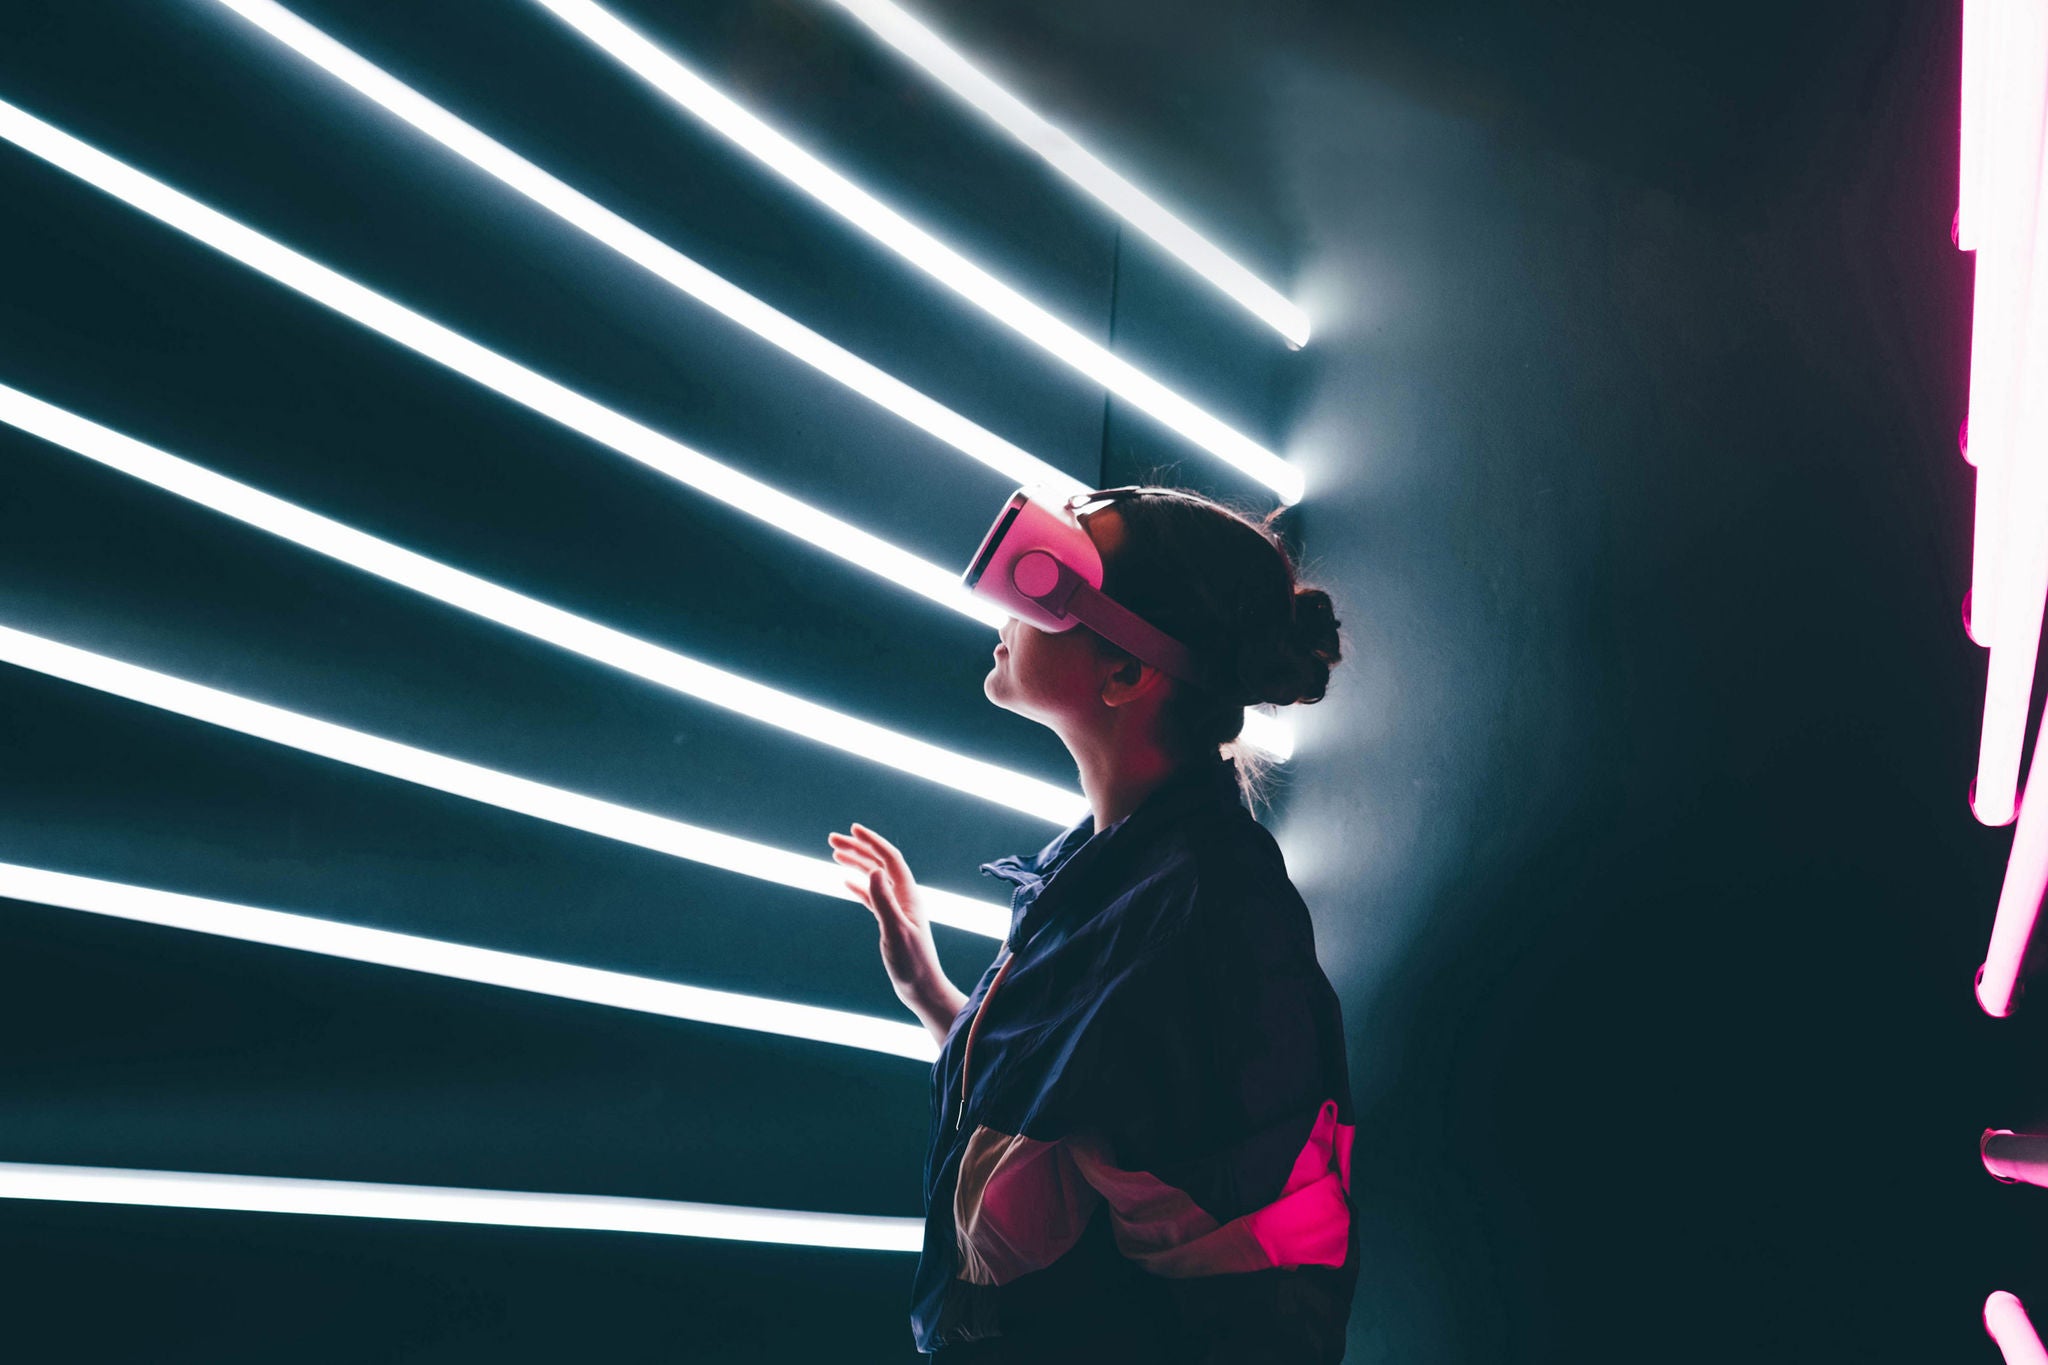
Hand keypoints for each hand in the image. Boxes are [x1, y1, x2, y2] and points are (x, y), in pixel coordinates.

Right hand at [829, 822, 948, 1018]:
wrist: (921, 987)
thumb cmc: (911, 963)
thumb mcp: (895, 931)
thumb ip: (883, 901)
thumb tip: (873, 869)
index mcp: (908, 894)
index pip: (889, 858)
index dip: (871, 841)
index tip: (852, 828)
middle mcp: (904, 896)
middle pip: (879, 863)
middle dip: (858, 848)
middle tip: (831, 838)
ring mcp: (897, 908)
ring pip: (874, 877)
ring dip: (856, 863)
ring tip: (834, 853)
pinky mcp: (890, 920)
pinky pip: (872, 895)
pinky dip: (858, 884)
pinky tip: (845, 881)